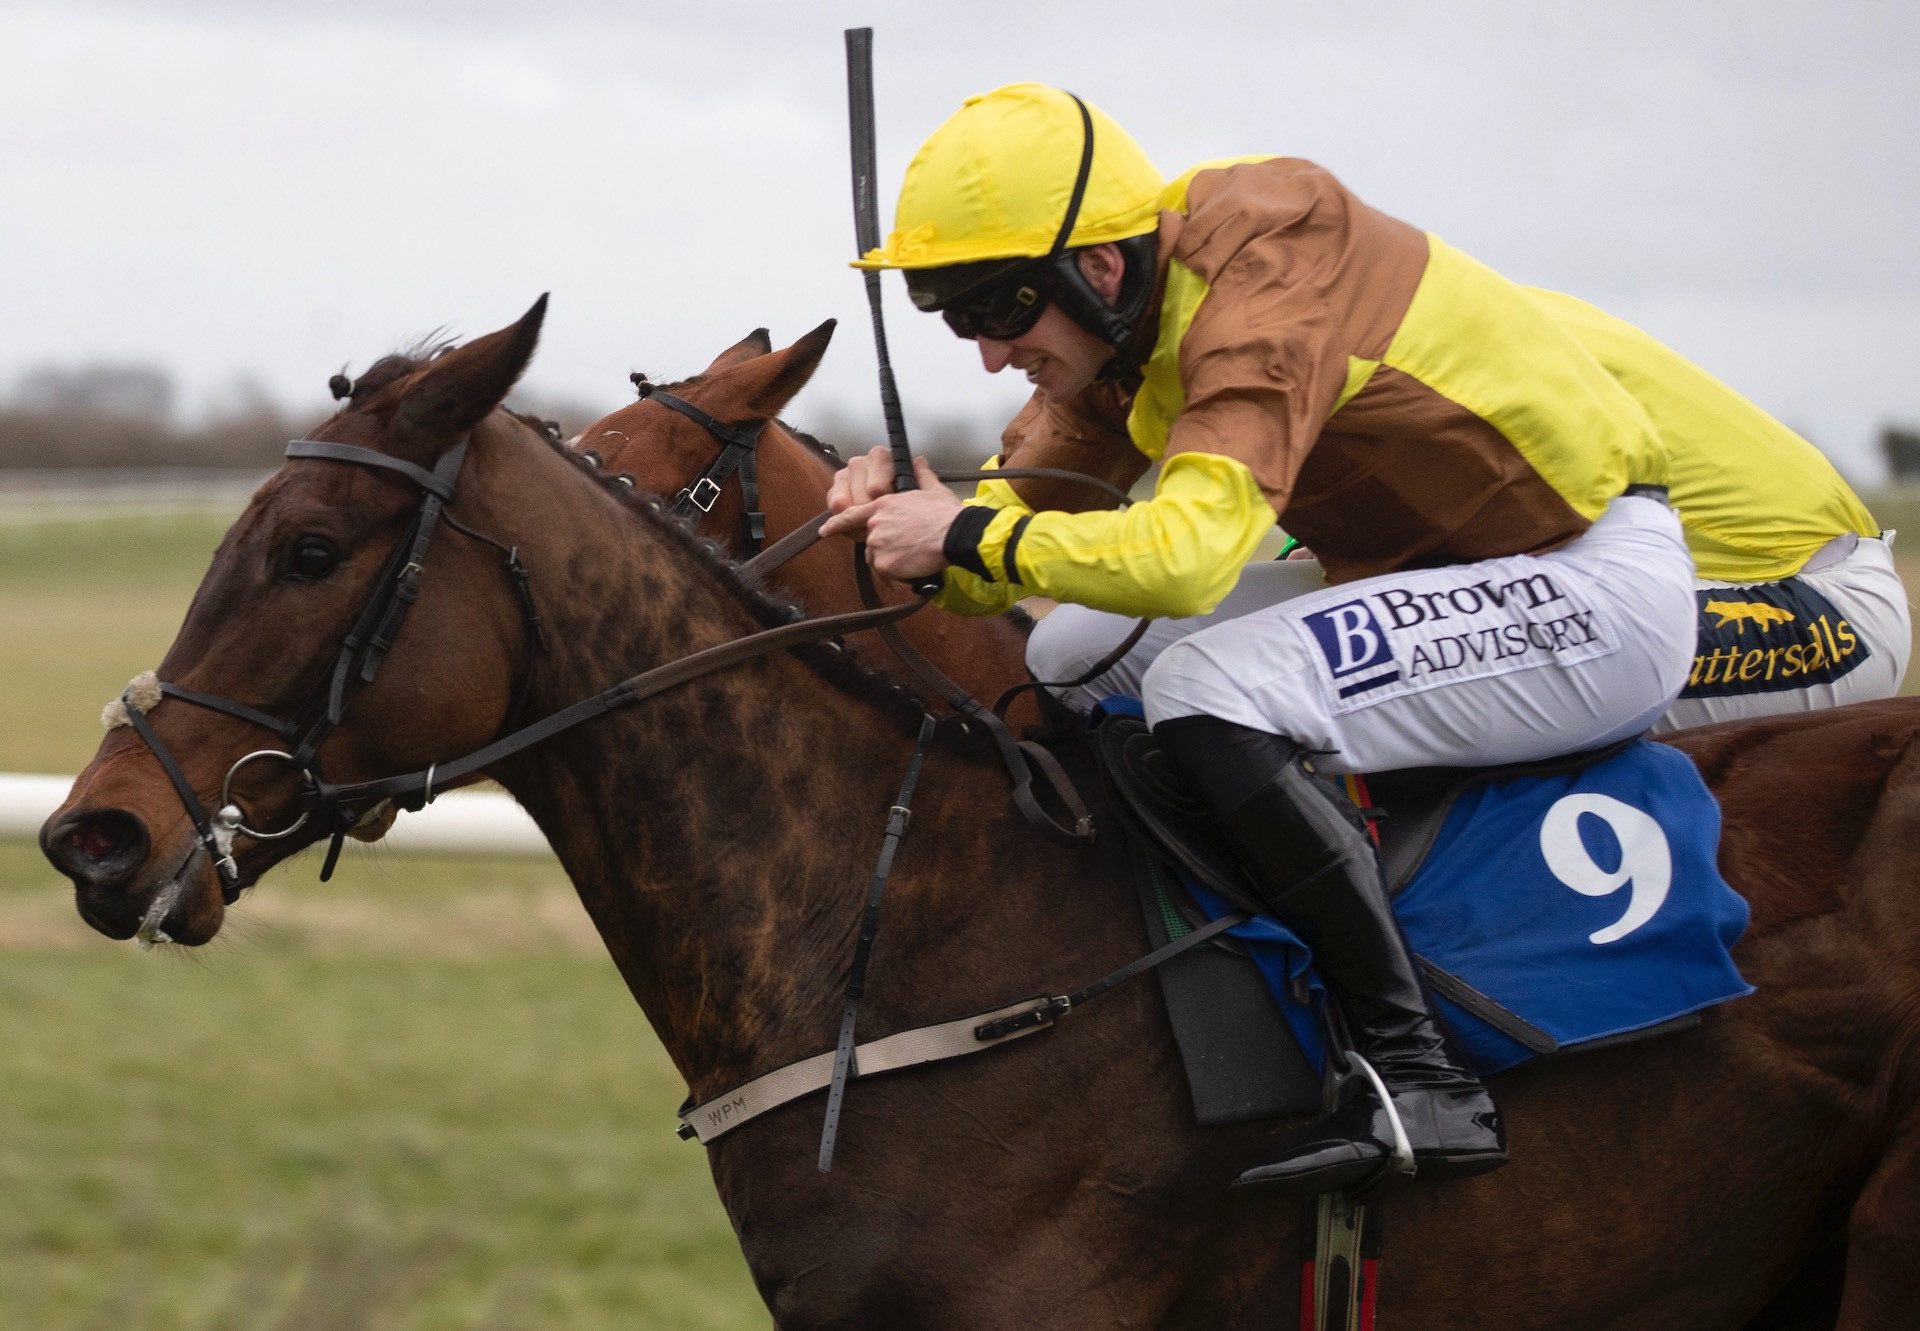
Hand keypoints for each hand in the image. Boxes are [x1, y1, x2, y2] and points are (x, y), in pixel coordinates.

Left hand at [821, 451, 960, 580]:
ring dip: (892, 562)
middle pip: (871, 542)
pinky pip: (887, 575)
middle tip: (906, 550)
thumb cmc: (946, 514)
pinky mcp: (885, 564)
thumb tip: (919, 462)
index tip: (824, 531)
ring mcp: (878, 544)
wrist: (954, 534)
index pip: (852, 515)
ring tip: (914, 559)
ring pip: (878, 560)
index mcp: (883, 505)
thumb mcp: (932, 489)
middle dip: (886, 548)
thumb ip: (921, 476)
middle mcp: (876, 524)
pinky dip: (897, 577)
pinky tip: (912, 571)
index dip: (836, 524)